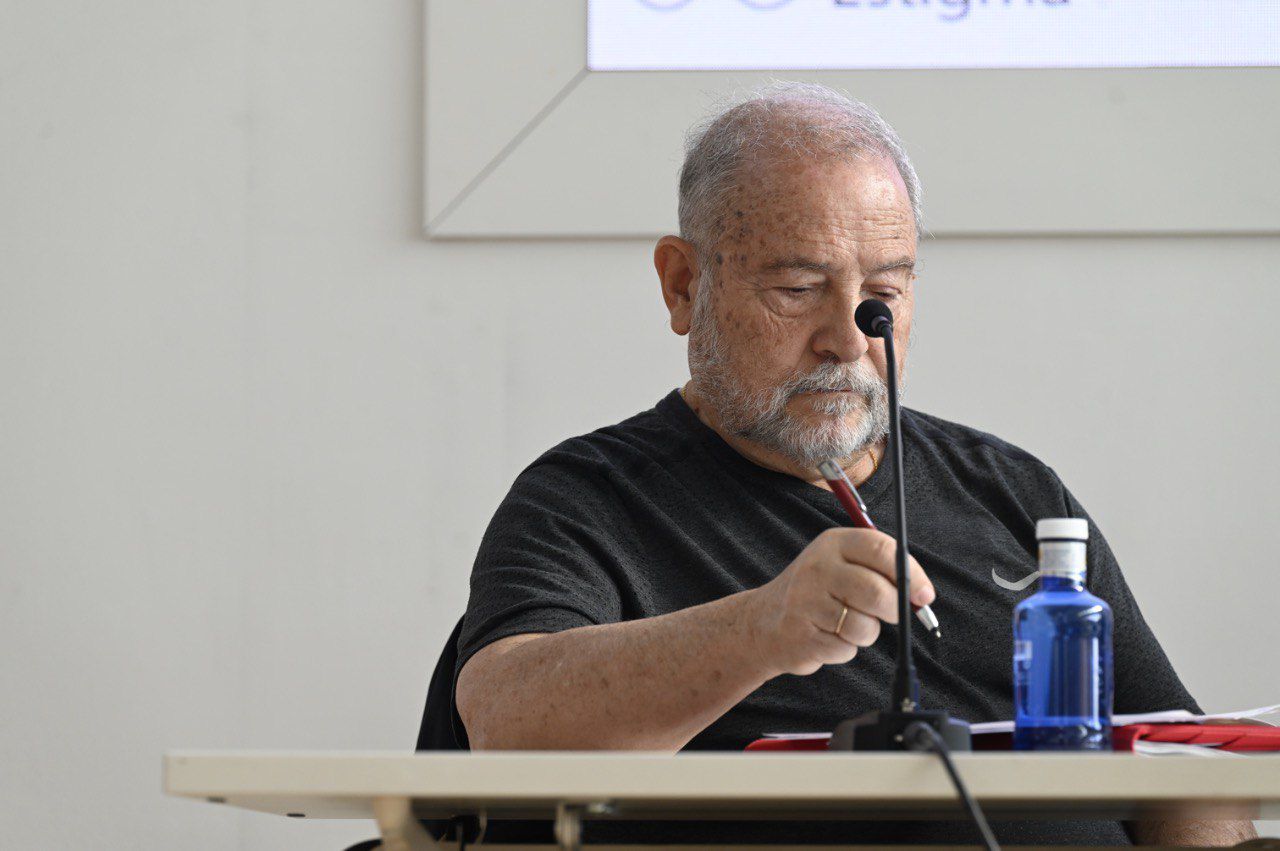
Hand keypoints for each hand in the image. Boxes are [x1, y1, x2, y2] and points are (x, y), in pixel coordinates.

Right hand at [746, 528, 935, 676]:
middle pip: (876, 591)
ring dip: (866, 632)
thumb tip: (923, 595)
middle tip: (891, 615)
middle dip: (893, 610)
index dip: (911, 574)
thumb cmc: (817, 593)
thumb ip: (881, 571)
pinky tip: (828, 636)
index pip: (881, 549)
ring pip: (865, 626)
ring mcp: (805, 601)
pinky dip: (845, 649)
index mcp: (833, 543)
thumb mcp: (842, 565)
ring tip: (847, 624)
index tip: (924, 596)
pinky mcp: (802, 634)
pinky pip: (846, 648)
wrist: (764, 622)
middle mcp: (817, 567)